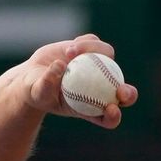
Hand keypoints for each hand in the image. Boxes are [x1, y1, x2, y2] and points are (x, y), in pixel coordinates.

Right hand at [23, 34, 137, 129]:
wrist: (33, 76)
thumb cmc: (35, 91)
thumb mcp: (37, 91)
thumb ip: (46, 83)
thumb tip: (61, 65)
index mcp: (90, 108)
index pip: (108, 117)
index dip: (113, 116)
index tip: (110, 109)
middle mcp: (99, 88)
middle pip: (122, 91)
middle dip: (127, 93)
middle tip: (121, 89)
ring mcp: (97, 67)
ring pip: (108, 56)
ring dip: (93, 50)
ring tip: (70, 52)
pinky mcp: (90, 50)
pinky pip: (94, 43)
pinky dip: (84, 43)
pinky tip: (69, 50)